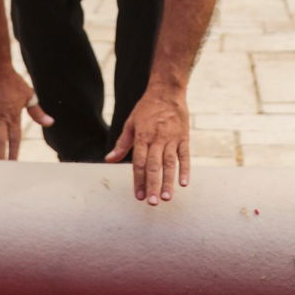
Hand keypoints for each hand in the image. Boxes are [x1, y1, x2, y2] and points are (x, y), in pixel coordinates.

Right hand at [0, 68, 53, 159]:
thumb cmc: (14, 82)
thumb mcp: (29, 96)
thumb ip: (38, 112)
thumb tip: (50, 122)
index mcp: (13, 116)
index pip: (14, 139)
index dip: (14, 152)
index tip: (14, 165)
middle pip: (0, 142)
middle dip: (0, 158)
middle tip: (0, 173)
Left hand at [105, 89, 189, 203]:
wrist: (167, 92)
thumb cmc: (146, 109)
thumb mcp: (130, 123)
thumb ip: (121, 144)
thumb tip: (109, 159)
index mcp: (142, 136)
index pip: (140, 163)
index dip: (138, 180)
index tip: (138, 196)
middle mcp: (157, 139)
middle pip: (154, 166)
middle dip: (152, 185)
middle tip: (151, 203)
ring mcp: (172, 138)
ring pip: (170, 163)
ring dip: (168, 182)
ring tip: (166, 198)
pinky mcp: (184, 137)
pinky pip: (185, 155)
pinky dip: (185, 169)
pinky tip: (184, 183)